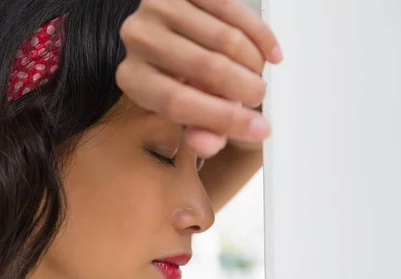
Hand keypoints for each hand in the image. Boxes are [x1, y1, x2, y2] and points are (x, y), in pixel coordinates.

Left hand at [116, 0, 281, 158]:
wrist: (169, 31)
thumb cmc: (175, 75)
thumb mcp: (183, 108)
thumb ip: (198, 130)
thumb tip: (209, 143)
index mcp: (132, 77)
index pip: (178, 102)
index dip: (223, 118)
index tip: (258, 128)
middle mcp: (139, 39)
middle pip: (206, 68)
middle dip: (245, 87)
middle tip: (259, 96)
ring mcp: (159, 6)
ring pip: (225, 38)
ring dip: (253, 62)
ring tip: (257, 74)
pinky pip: (234, 9)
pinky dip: (259, 34)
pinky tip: (267, 52)